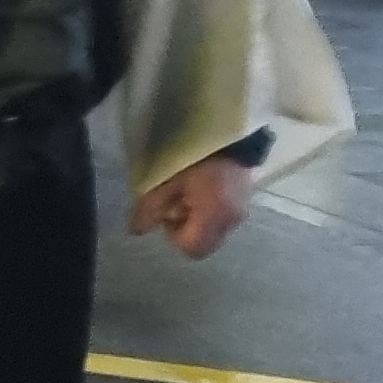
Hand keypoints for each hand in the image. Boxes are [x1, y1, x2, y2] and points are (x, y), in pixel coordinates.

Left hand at [132, 154, 255, 258]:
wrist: (228, 133)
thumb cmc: (193, 157)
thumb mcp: (165, 181)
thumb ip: (150, 208)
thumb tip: (136, 231)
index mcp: (214, 216)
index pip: (192, 248)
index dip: (174, 236)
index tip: (168, 213)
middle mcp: (232, 220)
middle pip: (204, 244)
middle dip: (186, 230)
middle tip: (178, 203)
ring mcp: (242, 211)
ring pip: (213, 232)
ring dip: (198, 220)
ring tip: (190, 193)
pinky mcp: (245, 202)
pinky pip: (223, 219)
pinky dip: (210, 212)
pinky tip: (203, 189)